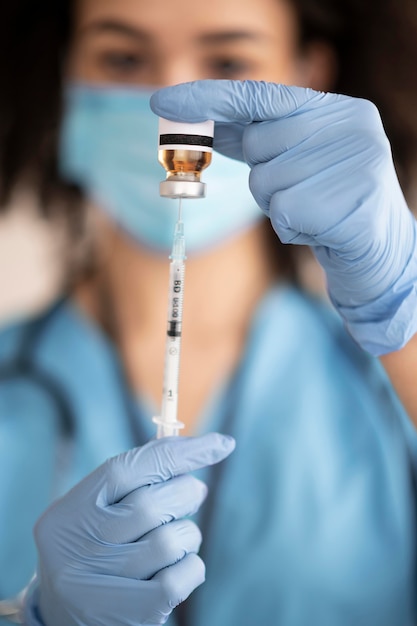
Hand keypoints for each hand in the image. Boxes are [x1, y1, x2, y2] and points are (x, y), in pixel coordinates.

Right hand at [31, 433, 234, 625]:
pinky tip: (181, 565)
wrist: (62, 619)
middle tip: (193, 493)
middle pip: (151, 504)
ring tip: (180, 536)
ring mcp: (98, 587)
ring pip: (170, 541)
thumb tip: (196, 447)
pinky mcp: (126, 617)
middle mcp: (77, 549)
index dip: (178, 453)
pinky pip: (179, 579)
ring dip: (188, 533)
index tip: (220, 443)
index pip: (126, 469)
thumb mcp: (97, 511)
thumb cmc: (92, 549)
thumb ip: (135, 479)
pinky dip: (191, 566)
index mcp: (69, 513)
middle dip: (186, 492)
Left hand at [151, 80, 416, 355]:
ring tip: (315, 213)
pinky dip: (292, 230)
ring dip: (278, 208)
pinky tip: (320, 231)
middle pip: (258, 146)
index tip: (162, 103)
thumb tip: (206, 125)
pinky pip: (284, 214)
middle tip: (302, 193)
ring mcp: (358, 162)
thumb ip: (262, 141)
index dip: (209, 99)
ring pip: (266, 183)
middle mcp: (352, 126)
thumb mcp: (300, 164)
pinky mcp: (354, 202)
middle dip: (264, 177)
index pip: (261, 96)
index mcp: (339, 110)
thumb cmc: (331, 208)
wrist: (379, 257)